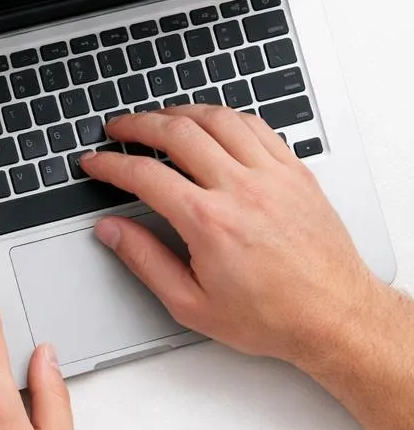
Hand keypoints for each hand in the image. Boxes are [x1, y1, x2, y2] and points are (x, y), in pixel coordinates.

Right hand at [81, 105, 385, 367]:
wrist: (334, 317)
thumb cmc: (271, 316)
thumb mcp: (191, 303)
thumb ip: (144, 260)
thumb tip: (112, 231)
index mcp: (209, 222)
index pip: (144, 175)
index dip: (110, 164)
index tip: (95, 162)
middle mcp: (242, 190)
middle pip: (178, 133)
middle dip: (138, 124)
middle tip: (118, 128)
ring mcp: (273, 177)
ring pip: (218, 120)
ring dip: (181, 112)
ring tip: (160, 118)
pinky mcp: (296, 174)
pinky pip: (257, 127)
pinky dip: (227, 118)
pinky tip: (212, 124)